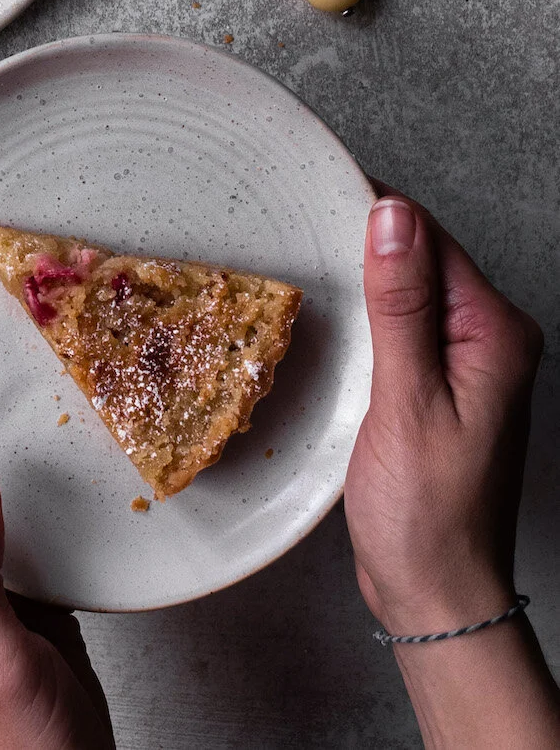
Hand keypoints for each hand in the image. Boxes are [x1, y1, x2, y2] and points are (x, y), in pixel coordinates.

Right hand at [344, 193, 559, 749]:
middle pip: (418, 254)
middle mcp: (489, 338)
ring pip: (405, 286)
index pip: (429, 237)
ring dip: (357, 272)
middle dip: (360, 237)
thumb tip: (392, 216)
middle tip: (287, 220)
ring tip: (295, 254)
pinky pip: (400, 321)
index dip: (370, 210)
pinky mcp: (437, 382)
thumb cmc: (426, 512)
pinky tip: (326, 310)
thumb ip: (401, 306)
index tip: (307, 188)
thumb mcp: (406, 401)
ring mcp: (465, 361)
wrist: (435, 593)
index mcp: (494, 332)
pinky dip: (363, 308)